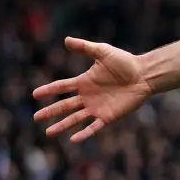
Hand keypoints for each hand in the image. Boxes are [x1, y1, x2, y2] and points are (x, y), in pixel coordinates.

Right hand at [32, 37, 151, 141]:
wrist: (144, 74)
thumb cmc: (125, 62)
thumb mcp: (103, 52)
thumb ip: (85, 48)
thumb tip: (66, 40)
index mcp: (84, 82)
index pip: (62, 87)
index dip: (48, 90)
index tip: (34, 94)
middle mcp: (87, 96)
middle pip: (64, 106)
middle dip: (50, 112)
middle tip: (35, 117)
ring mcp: (97, 107)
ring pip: (75, 118)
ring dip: (62, 126)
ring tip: (48, 133)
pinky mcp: (108, 116)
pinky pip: (94, 127)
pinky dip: (84, 133)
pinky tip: (73, 139)